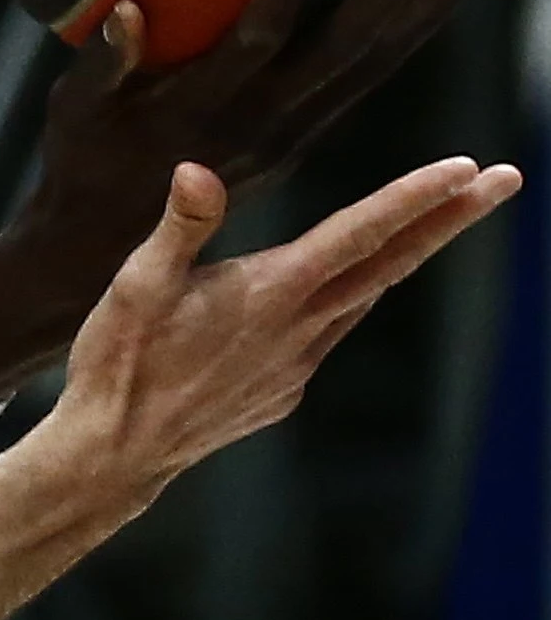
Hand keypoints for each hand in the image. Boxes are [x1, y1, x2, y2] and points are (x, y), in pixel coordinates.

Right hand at [0, 0, 495, 402]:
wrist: (115, 451)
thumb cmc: (119, 363)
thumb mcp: (135, 284)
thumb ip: (181, 226)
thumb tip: (197, 171)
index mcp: (269, 293)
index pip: (359, 234)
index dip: (415, 198)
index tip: (468, 168)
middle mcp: (298, 328)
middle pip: (391, 264)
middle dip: (450, 220)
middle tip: (505, 179)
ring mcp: (297, 365)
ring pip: (365, 299)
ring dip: (403, 257)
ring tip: (433, 223)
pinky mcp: (282, 393)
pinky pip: (325, 337)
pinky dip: (344, 304)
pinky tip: (326, 296)